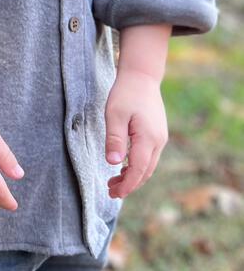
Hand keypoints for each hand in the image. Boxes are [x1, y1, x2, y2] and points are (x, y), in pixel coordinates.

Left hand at [104, 69, 167, 198]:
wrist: (142, 76)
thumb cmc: (126, 93)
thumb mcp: (114, 115)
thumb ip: (115, 139)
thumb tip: (114, 163)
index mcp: (148, 138)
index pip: (138, 170)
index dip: (127, 185)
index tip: (114, 194)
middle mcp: (158, 141)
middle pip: (145, 172)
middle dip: (129, 185)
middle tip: (110, 192)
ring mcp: (160, 138)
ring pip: (148, 165)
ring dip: (133, 176)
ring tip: (113, 182)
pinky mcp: (157, 134)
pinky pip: (149, 156)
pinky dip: (137, 166)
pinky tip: (124, 167)